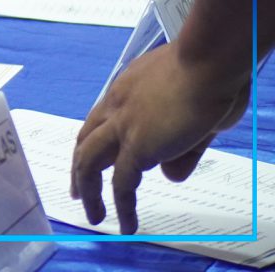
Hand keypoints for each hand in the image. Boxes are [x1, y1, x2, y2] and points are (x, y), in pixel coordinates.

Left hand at [71, 42, 250, 232]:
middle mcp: (116, 105)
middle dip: (79, 168)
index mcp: (125, 90)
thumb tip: (168, 173)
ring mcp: (123, 125)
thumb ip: (180, 144)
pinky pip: (122, 184)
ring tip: (94, 215)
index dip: (91, 142)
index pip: (99, 119)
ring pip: (90, 162)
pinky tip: (126, 224)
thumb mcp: (190, 110)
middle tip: (77, 192)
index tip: (89, 158)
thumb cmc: (207, 74)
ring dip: (88, 191)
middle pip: (85, 140)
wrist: (207, 62)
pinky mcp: (137, 145)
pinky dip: (122, 207)